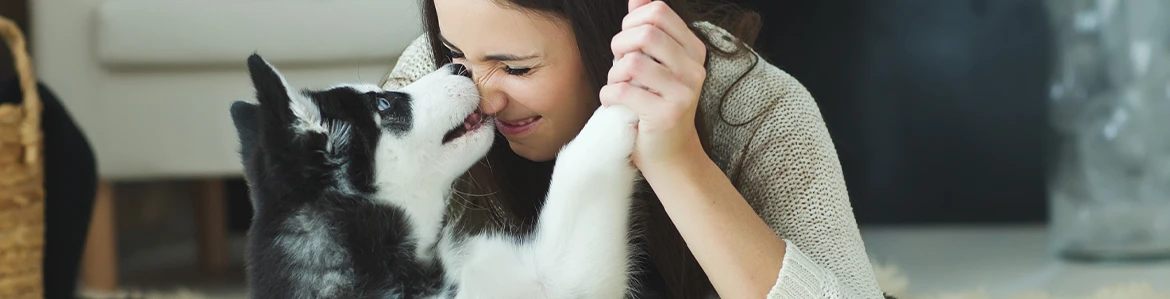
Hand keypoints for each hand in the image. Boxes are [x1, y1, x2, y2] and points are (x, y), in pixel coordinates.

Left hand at [600, 0, 707, 170]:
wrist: (671, 155)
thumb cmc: (656, 105)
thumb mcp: (657, 64)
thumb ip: (649, 29)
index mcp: (693, 50)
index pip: (658, 11)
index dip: (632, 21)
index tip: (628, 44)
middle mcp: (694, 69)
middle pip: (645, 33)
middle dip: (620, 45)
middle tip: (619, 65)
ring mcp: (684, 93)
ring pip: (632, 62)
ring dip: (614, 74)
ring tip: (618, 86)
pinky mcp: (666, 115)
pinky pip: (622, 91)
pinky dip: (609, 96)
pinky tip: (614, 103)